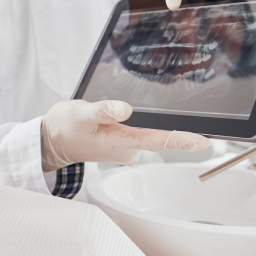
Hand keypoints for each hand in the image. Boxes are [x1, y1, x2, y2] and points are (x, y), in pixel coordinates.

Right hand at [40, 99, 208, 170]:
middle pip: (155, 134)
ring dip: (142, 120)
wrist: (52, 140)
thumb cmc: (66, 127)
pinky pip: (137, 133)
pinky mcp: (122, 144)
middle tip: (149, 106)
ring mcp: (125, 149)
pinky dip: (133, 123)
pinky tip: (116, 118)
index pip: (156, 141)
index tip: (202, 142)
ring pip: (145, 132)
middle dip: (159, 120)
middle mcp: (127, 149)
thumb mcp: (81, 113)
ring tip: (118, 111)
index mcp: (120, 142)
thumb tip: (125, 109)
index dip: (181, 140)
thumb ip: (104, 111)